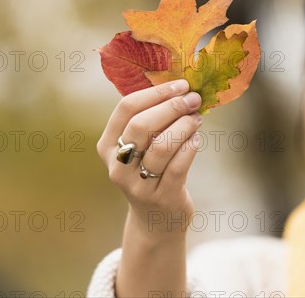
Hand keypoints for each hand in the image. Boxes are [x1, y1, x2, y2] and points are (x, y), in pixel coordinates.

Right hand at [97, 79, 201, 237]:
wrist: (156, 220)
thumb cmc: (151, 172)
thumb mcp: (141, 148)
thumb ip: (151, 120)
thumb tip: (181, 88)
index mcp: (107, 145)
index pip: (126, 109)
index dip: (155, 93)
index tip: (180, 85)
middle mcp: (117, 166)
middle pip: (141, 125)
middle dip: (171, 107)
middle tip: (193, 99)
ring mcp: (138, 185)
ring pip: (161, 146)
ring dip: (184, 126)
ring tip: (197, 119)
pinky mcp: (162, 198)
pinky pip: (178, 166)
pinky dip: (190, 147)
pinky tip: (197, 139)